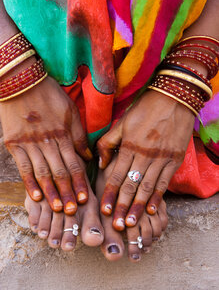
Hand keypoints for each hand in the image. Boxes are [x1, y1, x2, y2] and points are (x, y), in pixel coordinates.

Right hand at [0, 76, 91, 214]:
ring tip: (58, 209)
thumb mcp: (70, 111)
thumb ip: (78, 135)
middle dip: (68, 193)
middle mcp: (47, 142)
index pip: (74, 164)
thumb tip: (88, 157)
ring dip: (51, 192)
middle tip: (73, 211)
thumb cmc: (49, 96)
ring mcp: (29, 144)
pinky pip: (23, 167)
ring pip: (42, 173)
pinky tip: (35, 196)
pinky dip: (29, 182)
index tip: (85, 199)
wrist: (20, 82)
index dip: (80, 182)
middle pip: (60, 172)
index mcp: (63, 134)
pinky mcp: (14, 144)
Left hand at [97, 90, 194, 229]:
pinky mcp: (175, 159)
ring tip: (130, 223)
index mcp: (129, 145)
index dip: (109, 194)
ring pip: (147, 187)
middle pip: (131, 186)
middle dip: (122, 207)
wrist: (174, 98)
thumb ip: (108, 142)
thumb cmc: (145, 109)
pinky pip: (165, 181)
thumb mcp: (122, 122)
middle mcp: (144, 155)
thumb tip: (100, 161)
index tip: (103, 210)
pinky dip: (158, 197)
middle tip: (115, 225)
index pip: (116, 175)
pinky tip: (153, 210)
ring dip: (138, 207)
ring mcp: (161, 158)